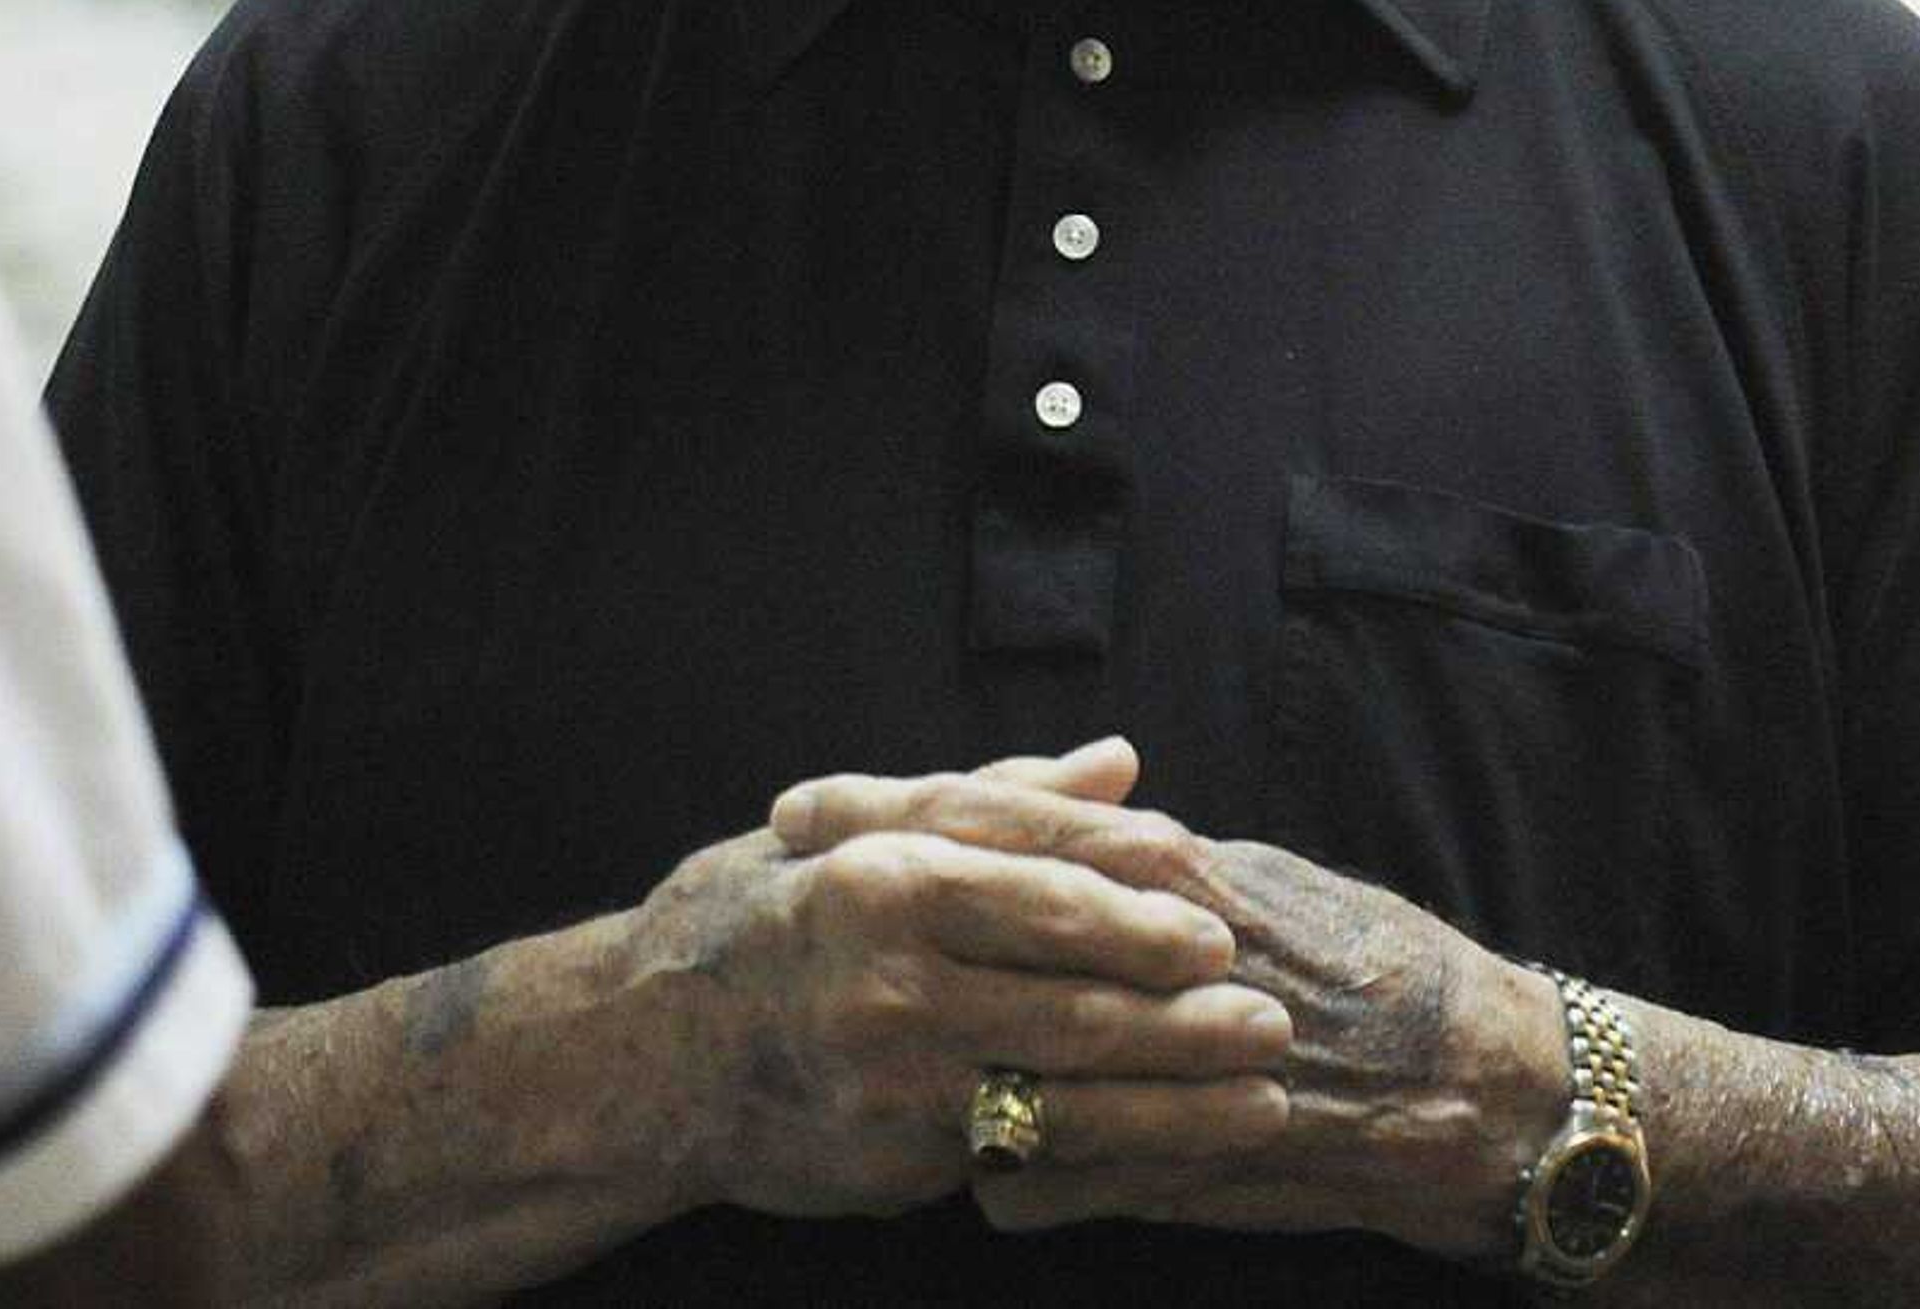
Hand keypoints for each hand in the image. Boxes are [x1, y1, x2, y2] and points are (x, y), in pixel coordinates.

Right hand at [625, 736, 1290, 1223]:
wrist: (647, 1054)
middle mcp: (889, 968)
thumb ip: (990, 799)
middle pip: (1072, 979)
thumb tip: (1119, 762)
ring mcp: (895, 1069)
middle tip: (1272, 1007)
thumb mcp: (848, 834)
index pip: (1041, 866)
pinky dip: (1119, 1157)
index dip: (1140, 888)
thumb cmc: (759, 923)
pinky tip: (1182, 1155)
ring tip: (1267, 1092)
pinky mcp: (899, 1153)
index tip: (1217, 899)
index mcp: (883, 870)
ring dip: (1181, 1092)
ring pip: (1070, 1080)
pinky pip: (1033, 1154)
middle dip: (1185, 1001)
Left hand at [767, 766, 1565, 1260]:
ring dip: (921, 1068)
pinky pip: (1064, 1177)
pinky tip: (971, 1184)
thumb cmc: (1369, 969)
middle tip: (769, 918)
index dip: (887, 813)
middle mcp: (1151, 953)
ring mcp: (1164, 1064)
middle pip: (974, 927)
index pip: (1002, 819)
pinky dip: (1016, 1180)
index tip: (789, 813)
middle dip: (866, 926)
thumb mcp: (1254, 883)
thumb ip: (1145, 856)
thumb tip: (1063, 806)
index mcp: (1168, 871)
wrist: (1478, 1088)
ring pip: (999, 1060)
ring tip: (834, 1064)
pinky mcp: (1189, 1161)